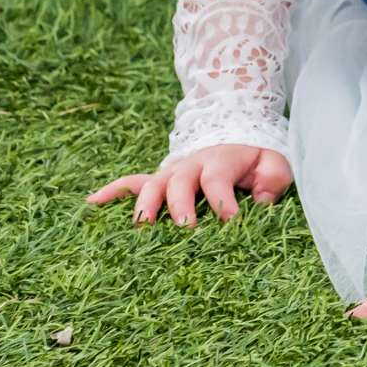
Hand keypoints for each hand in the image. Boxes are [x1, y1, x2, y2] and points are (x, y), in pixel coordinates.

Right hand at [88, 144, 291, 226]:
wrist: (236, 137)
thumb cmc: (256, 160)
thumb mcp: (274, 164)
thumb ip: (273, 179)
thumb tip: (261, 201)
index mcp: (221, 161)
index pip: (218, 179)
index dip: (223, 200)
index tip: (231, 223)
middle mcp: (191, 165)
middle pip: (180, 182)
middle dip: (180, 205)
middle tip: (184, 229)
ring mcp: (171, 173)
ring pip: (151, 185)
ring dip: (145, 206)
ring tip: (141, 229)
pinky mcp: (157, 181)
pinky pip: (130, 183)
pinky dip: (111, 192)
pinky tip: (92, 204)